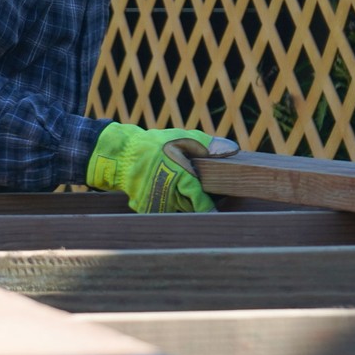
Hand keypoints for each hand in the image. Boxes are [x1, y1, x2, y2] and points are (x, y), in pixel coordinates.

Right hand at [86, 123, 234, 212]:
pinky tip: (167, 190)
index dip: (212, 210)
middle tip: (208, 194)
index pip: (202, 204)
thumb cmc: (154, 145)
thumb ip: (207, 146)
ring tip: (182, 188)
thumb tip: (232, 150)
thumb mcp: (182, 139)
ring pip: (180, 211)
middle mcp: (169, 196)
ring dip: (185, 204)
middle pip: (193, 208)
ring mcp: (156, 205)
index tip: (221, 215)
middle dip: (199, 203)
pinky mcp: (146, 209)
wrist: (121, 155)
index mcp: (180, 178)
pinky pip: (165, 211)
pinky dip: (169, 204)